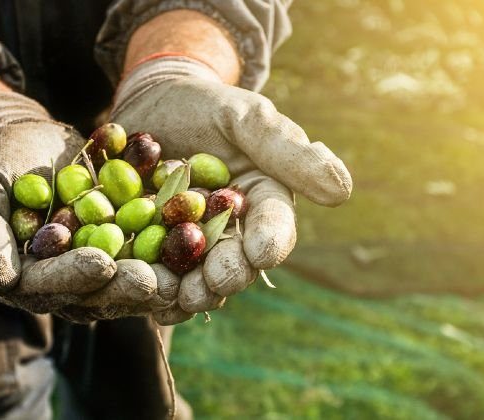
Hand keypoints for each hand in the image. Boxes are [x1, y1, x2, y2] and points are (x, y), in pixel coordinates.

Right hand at [0, 92, 180, 320]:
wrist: (25, 139)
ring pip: (129, 276)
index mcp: (24, 277)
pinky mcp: (122, 243)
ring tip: (185, 269)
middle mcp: (63, 280)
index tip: (101, 265)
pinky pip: (149, 246)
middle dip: (126, 286)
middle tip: (155, 281)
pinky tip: (197, 235)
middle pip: (97, 291)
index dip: (74, 277)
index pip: (49, 285)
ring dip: (158, 275)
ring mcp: (96, 263)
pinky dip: (172, 243)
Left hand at [110, 56, 352, 319]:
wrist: (152, 104)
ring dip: (186, 291)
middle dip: (226, 276)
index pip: (274, 225)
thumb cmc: (205, 105)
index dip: (270, 241)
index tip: (262, 253)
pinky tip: (142, 298)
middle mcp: (231, 230)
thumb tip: (341, 191)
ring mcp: (189, 242)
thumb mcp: (245, 117)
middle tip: (214, 285)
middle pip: (234, 261)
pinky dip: (148, 286)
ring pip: (194, 276)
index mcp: (262, 200)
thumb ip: (286, 150)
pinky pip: (154, 271)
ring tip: (175, 298)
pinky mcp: (152, 245)